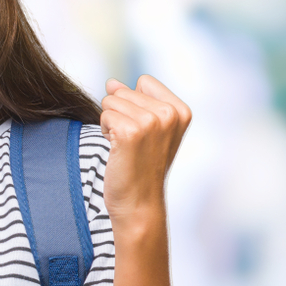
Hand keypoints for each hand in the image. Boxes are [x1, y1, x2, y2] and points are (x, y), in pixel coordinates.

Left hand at [100, 75, 191, 236]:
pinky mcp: (130, 132)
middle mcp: (170, 114)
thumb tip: (112, 82)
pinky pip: (104, 114)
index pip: (144, 81)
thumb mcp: (148, 129)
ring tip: (126, 147)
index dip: (135, 103)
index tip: (144, 131)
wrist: (139, 203)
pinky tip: (118, 150)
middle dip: (121, 113)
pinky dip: (105, 131)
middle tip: (134, 143)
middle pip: (124, 90)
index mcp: (181, 110)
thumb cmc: (142, 167)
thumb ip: (135, 100)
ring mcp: (151, 122)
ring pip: (111, 101)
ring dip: (111, 123)